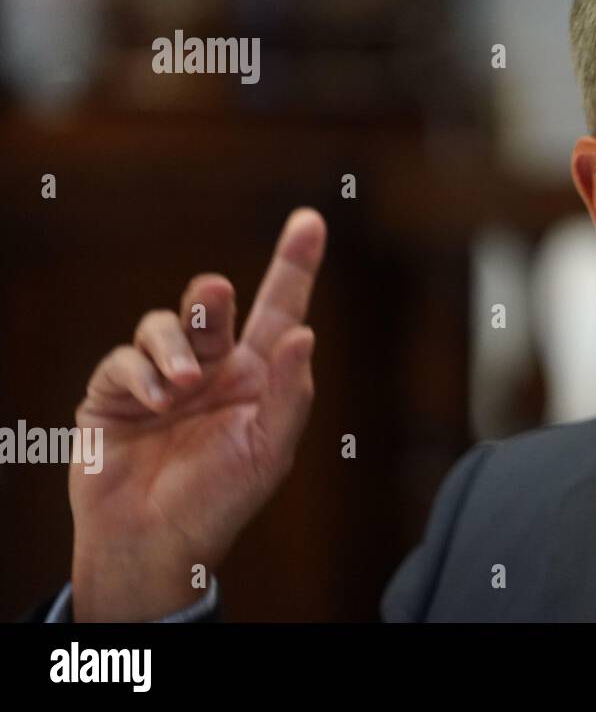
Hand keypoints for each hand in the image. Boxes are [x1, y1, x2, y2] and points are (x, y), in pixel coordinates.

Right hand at [68, 208, 326, 620]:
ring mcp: (162, 375)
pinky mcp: (116, 391)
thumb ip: (291, 393)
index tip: (311, 220)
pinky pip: (124, 359)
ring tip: (182, 387)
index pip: (280, 309)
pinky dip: (140, 374)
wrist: (154, 542)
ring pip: (165, 324)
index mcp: (258, 374)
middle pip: (214, 306)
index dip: (294, 264)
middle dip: (212, 297)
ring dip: (173, 346)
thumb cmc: (221, 500)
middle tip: (215, 295)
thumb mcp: (269, 451)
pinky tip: (154, 403)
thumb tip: (304, 333)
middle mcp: (212, 366)